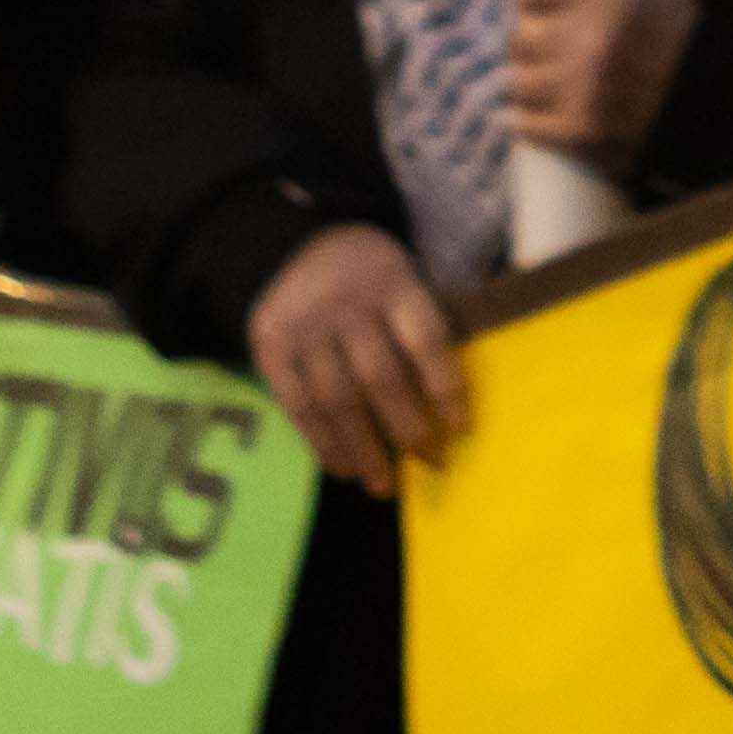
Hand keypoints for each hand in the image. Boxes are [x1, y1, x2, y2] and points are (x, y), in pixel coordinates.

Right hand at [248, 223, 476, 493]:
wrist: (296, 248)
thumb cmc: (372, 279)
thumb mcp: (405, 278)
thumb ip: (422, 327)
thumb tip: (454, 405)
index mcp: (393, 282)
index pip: (425, 339)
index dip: (445, 388)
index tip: (460, 430)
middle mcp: (347, 304)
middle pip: (379, 377)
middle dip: (407, 429)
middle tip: (431, 464)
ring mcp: (304, 327)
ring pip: (336, 400)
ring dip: (362, 450)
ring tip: (383, 485)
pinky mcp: (271, 348)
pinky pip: (298, 406)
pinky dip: (322, 443)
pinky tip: (344, 469)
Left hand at [504, 0, 680, 168]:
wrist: (714, 111)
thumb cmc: (693, 47)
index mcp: (603, 1)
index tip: (527, 3)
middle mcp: (583, 43)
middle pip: (520, 38)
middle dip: (526, 43)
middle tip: (533, 49)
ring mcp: (575, 91)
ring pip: (519, 82)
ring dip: (526, 83)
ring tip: (533, 85)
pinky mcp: (575, 133)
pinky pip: (528, 124)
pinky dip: (530, 121)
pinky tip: (535, 117)